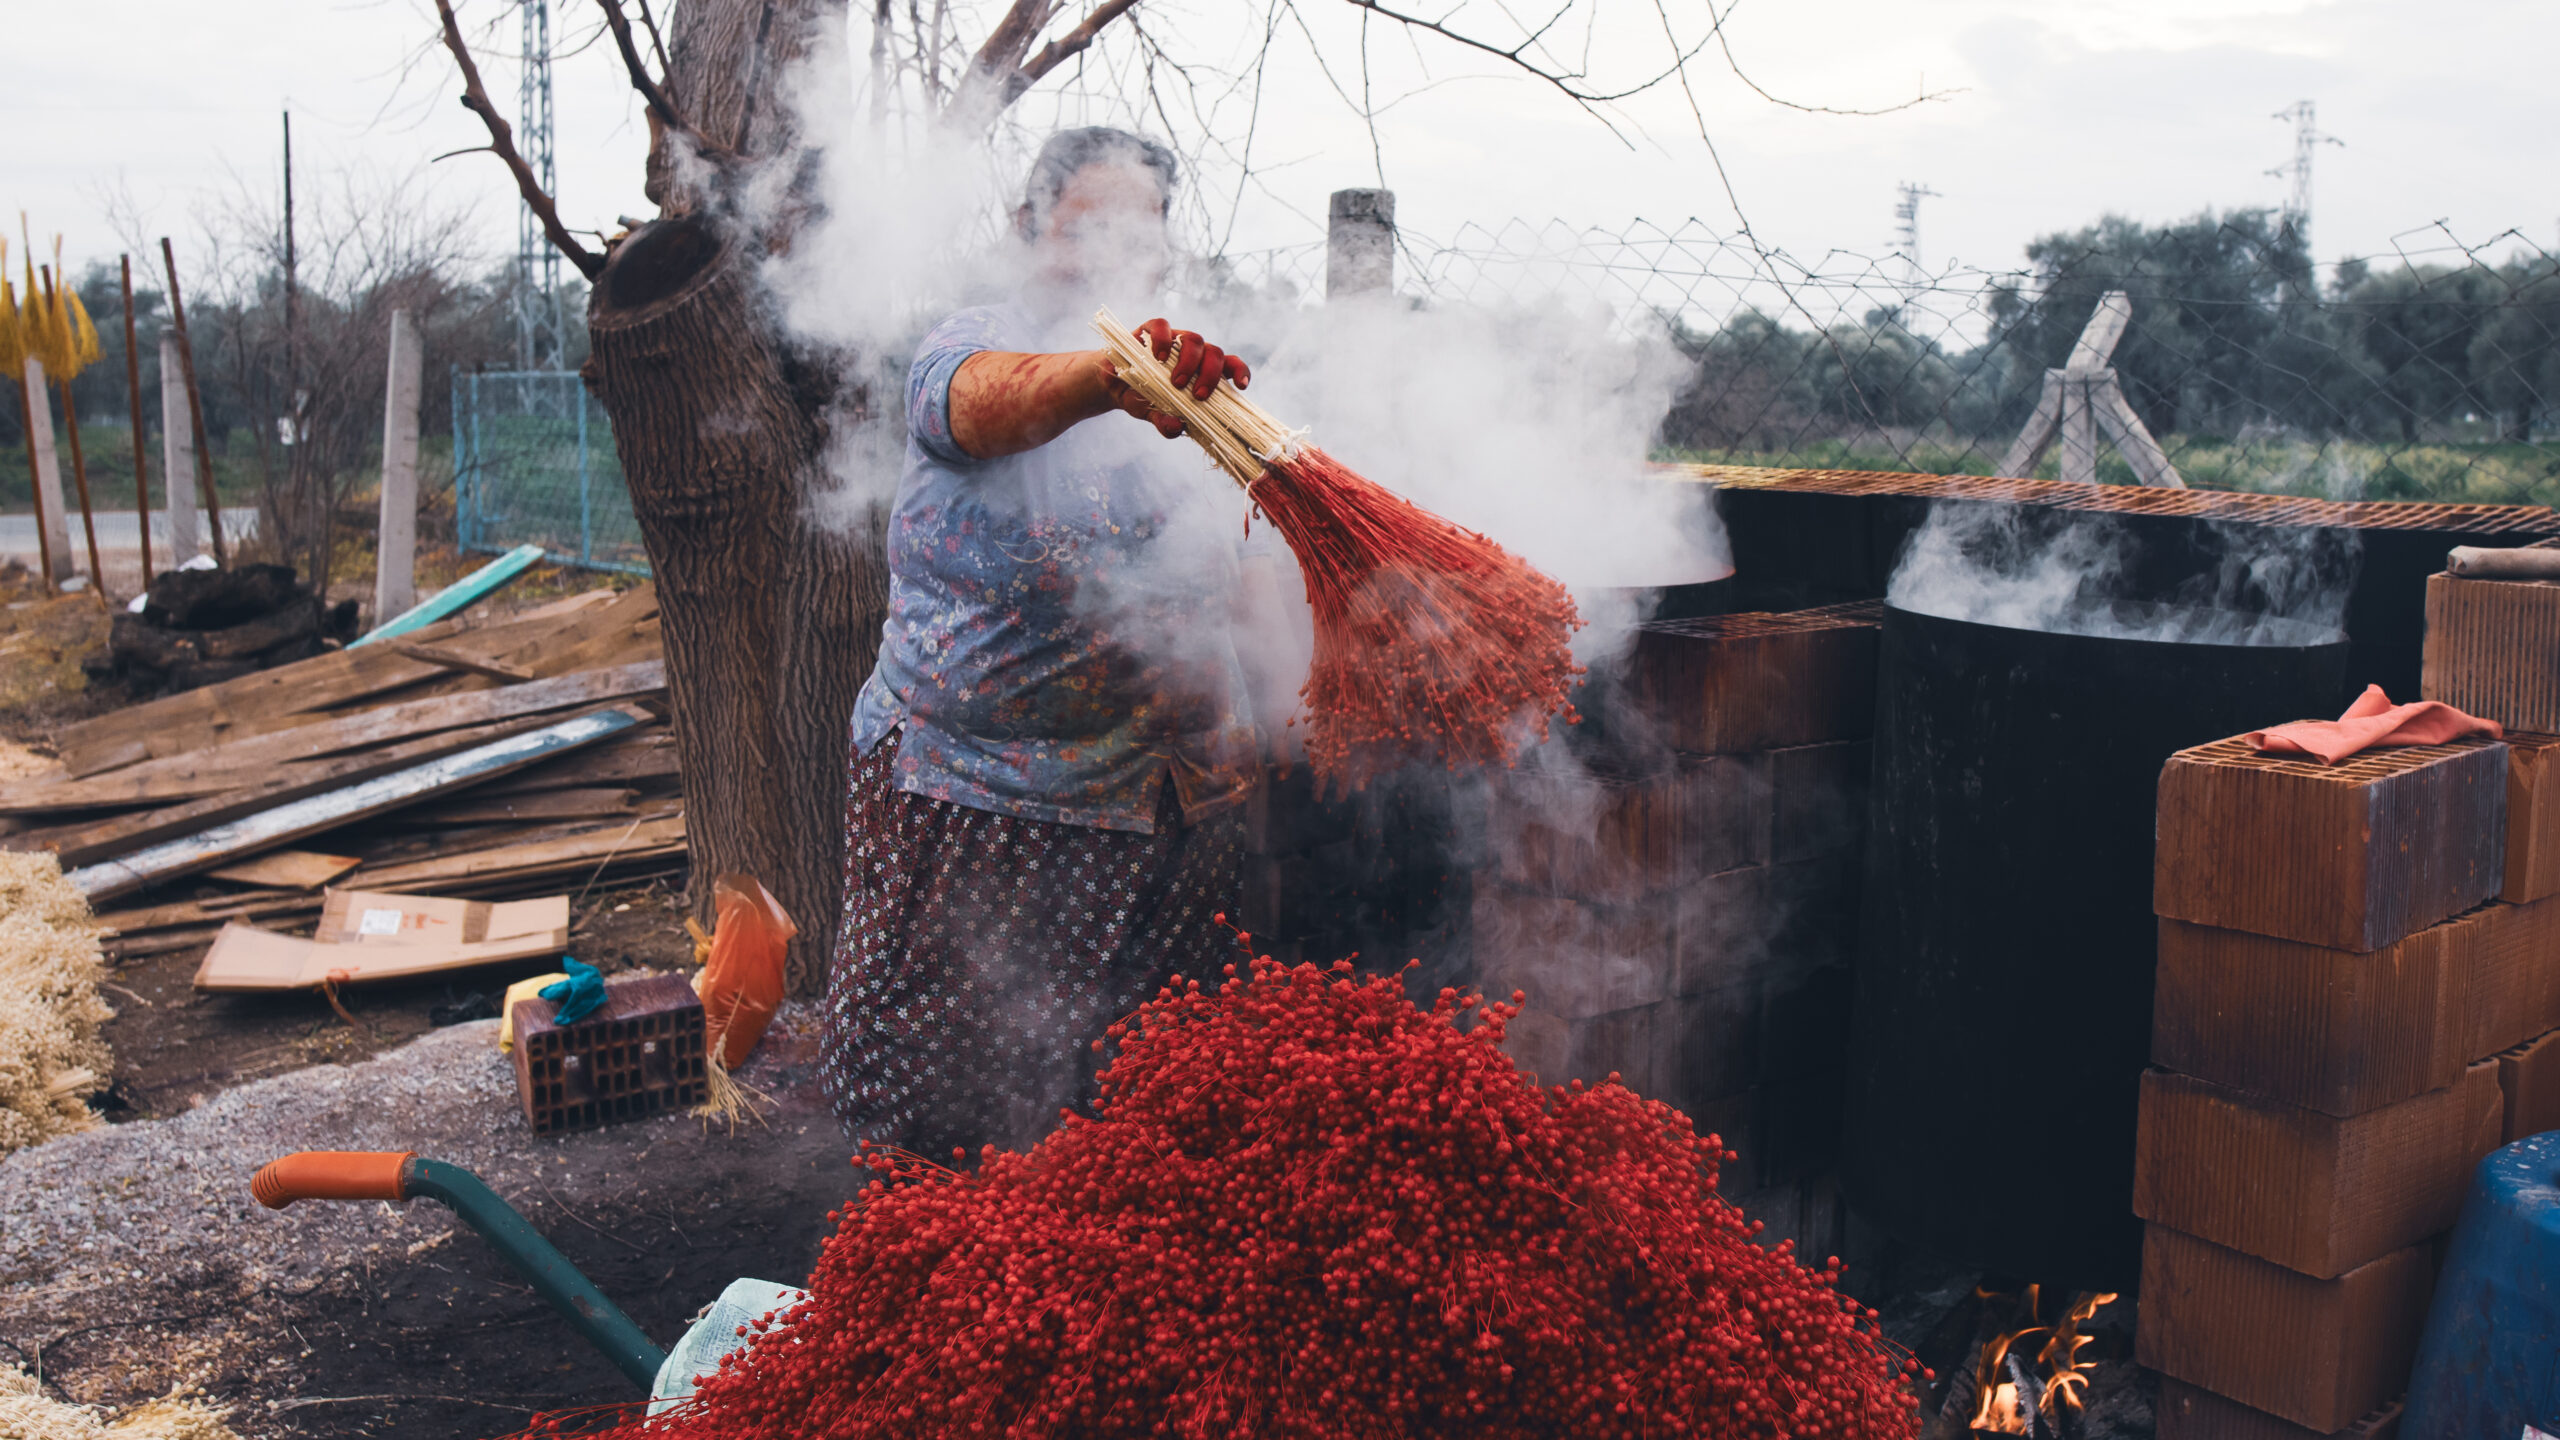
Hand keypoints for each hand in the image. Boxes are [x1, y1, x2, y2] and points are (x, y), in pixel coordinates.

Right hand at [1105, 318, 1252, 438]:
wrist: (1112, 384)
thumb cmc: (1140, 397)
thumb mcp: (1151, 413)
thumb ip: (1165, 422)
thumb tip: (1176, 428)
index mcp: (1202, 371)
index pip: (1230, 365)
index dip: (1240, 371)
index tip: (1242, 386)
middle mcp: (1193, 353)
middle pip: (1214, 353)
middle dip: (1211, 374)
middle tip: (1197, 395)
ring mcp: (1174, 339)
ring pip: (1194, 339)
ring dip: (1190, 362)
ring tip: (1176, 383)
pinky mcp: (1152, 330)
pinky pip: (1162, 326)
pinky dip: (1163, 339)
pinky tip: (1158, 356)